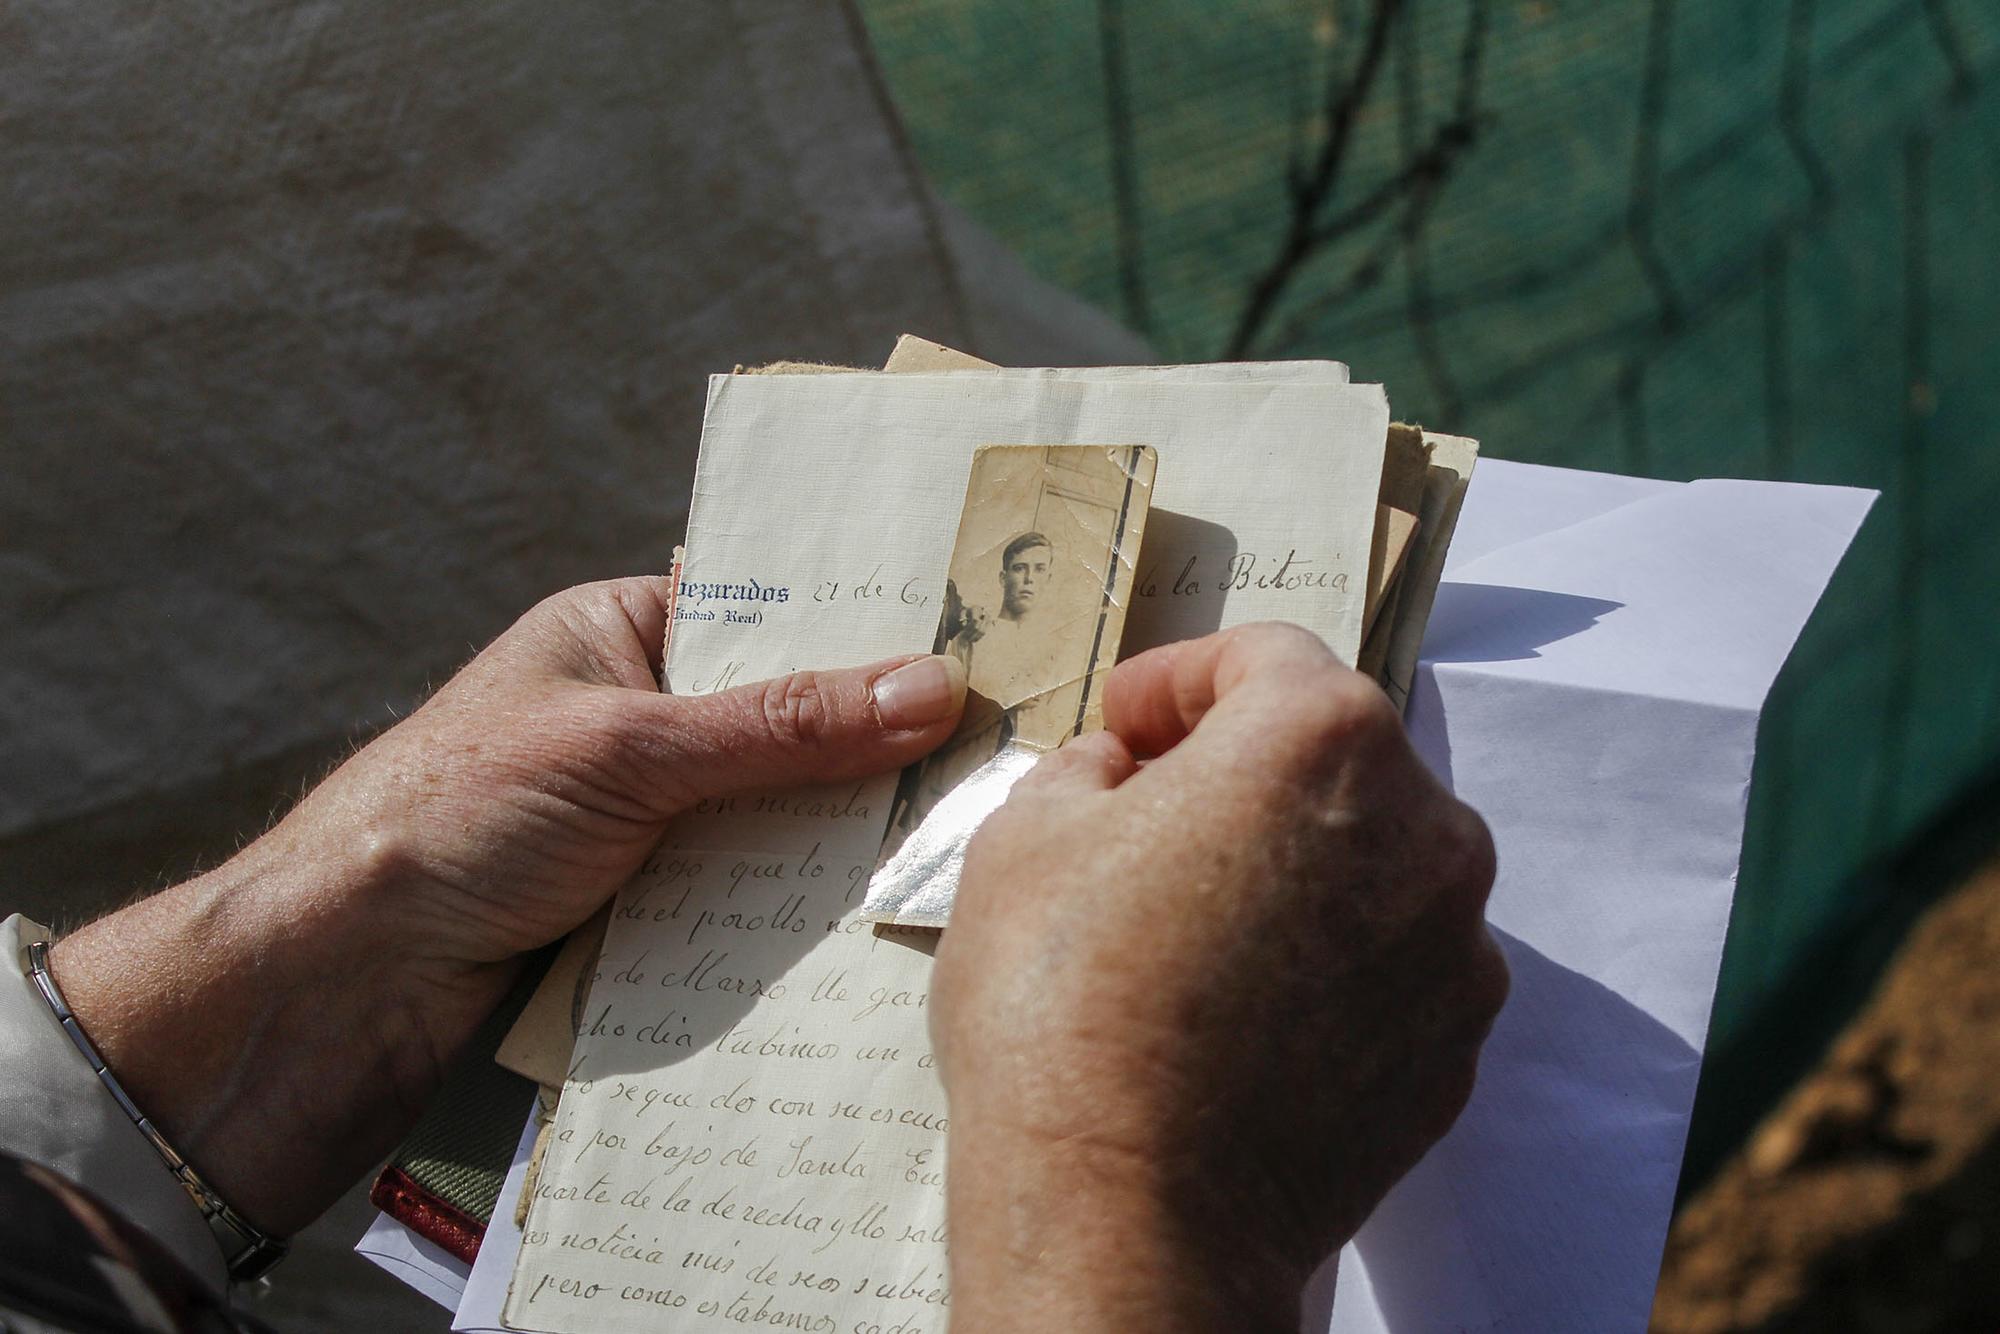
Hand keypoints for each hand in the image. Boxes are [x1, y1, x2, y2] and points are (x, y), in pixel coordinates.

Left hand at [49, 578, 964, 1232]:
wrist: (344, 981)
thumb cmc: (456, 815)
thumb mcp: (629, 749)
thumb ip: (781, 727)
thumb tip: (932, 688)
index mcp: (622, 632)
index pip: (767, 608)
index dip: (865, 618)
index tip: (978, 629)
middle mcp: (644, 716)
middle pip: (789, 717)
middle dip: (877, 737)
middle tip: (1003, 738)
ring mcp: (650, 817)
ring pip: (779, 814)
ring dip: (846, 832)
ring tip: (970, 827)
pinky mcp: (652, 906)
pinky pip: (752, 895)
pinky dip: (804, 906)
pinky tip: (883, 911)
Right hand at [931, 622, 1504, 1332]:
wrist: (1131, 1214)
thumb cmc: (1064, 1007)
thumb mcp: (1024, 835)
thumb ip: (1086, 768)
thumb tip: (1120, 771)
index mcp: (1321, 738)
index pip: (1261, 656)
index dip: (1176, 679)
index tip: (1124, 724)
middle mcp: (1423, 825)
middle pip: (1333, 755)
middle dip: (1242, 769)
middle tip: (1149, 816)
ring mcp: (1454, 944)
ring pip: (1373, 859)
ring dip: (1297, 864)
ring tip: (1199, 924)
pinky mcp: (1454, 1045)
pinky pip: (1393, 962)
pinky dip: (1333, 959)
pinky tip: (1248, 1005)